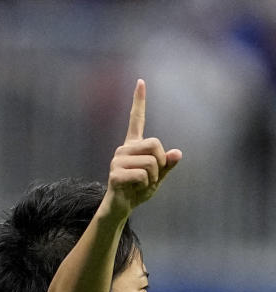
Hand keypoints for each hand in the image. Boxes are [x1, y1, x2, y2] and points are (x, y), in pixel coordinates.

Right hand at [106, 79, 180, 218]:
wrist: (120, 208)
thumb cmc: (138, 190)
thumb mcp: (157, 177)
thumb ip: (166, 165)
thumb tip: (177, 154)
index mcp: (133, 146)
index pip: (136, 119)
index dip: (139, 101)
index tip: (141, 82)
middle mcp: (124, 149)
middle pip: (154, 144)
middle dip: (160, 162)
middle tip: (153, 176)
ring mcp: (118, 161)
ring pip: (150, 161)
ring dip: (153, 177)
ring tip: (143, 184)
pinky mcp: (116, 174)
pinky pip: (142, 175)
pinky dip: (145, 184)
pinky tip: (135, 189)